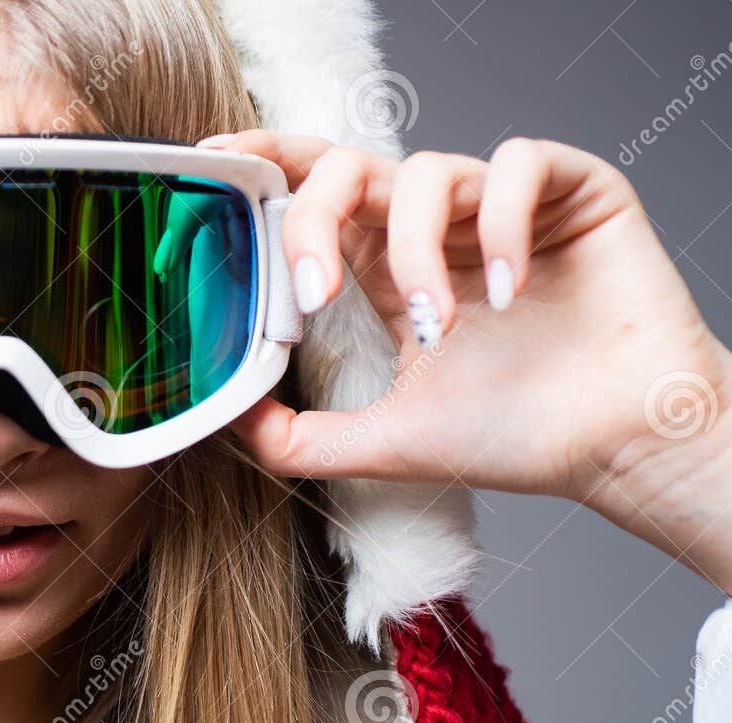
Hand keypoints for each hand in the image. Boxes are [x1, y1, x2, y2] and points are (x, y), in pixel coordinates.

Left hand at [213, 131, 731, 590]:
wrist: (615, 449)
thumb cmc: (517, 437)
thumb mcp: (383, 442)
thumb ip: (299, 437)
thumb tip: (228, 418)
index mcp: (386, 268)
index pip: (314, 194)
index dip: (266, 167)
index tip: (218, 169)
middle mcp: (436, 227)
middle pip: (348, 166)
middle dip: (315, 217)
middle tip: (314, 293)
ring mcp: (500, 206)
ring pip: (425, 171)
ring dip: (413, 253)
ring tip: (440, 329)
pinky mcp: (571, 192)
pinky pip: (517, 164)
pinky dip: (498, 224)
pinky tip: (508, 289)